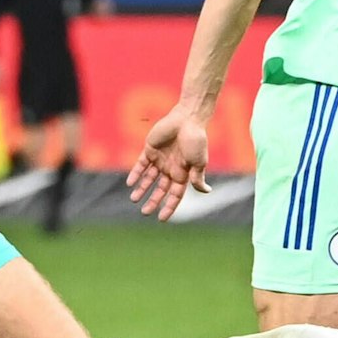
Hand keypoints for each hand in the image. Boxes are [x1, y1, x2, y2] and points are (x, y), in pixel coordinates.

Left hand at [127, 103, 210, 219]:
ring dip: (142, 188)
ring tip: (134, 199)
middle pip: (160, 188)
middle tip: (144, 212)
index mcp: (183, 173)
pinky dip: (135, 173)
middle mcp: (171, 168)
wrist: (187, 119)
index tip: (161, 218)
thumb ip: (198, 178)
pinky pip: (141, 164)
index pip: (175, 194)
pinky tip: (130, 183)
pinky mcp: (150, 149)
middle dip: (153, 200)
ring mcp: (160, 159)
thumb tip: (207, 191)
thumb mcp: (199, 162)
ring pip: (149, 178)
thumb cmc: (196, 140)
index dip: (169, 206)